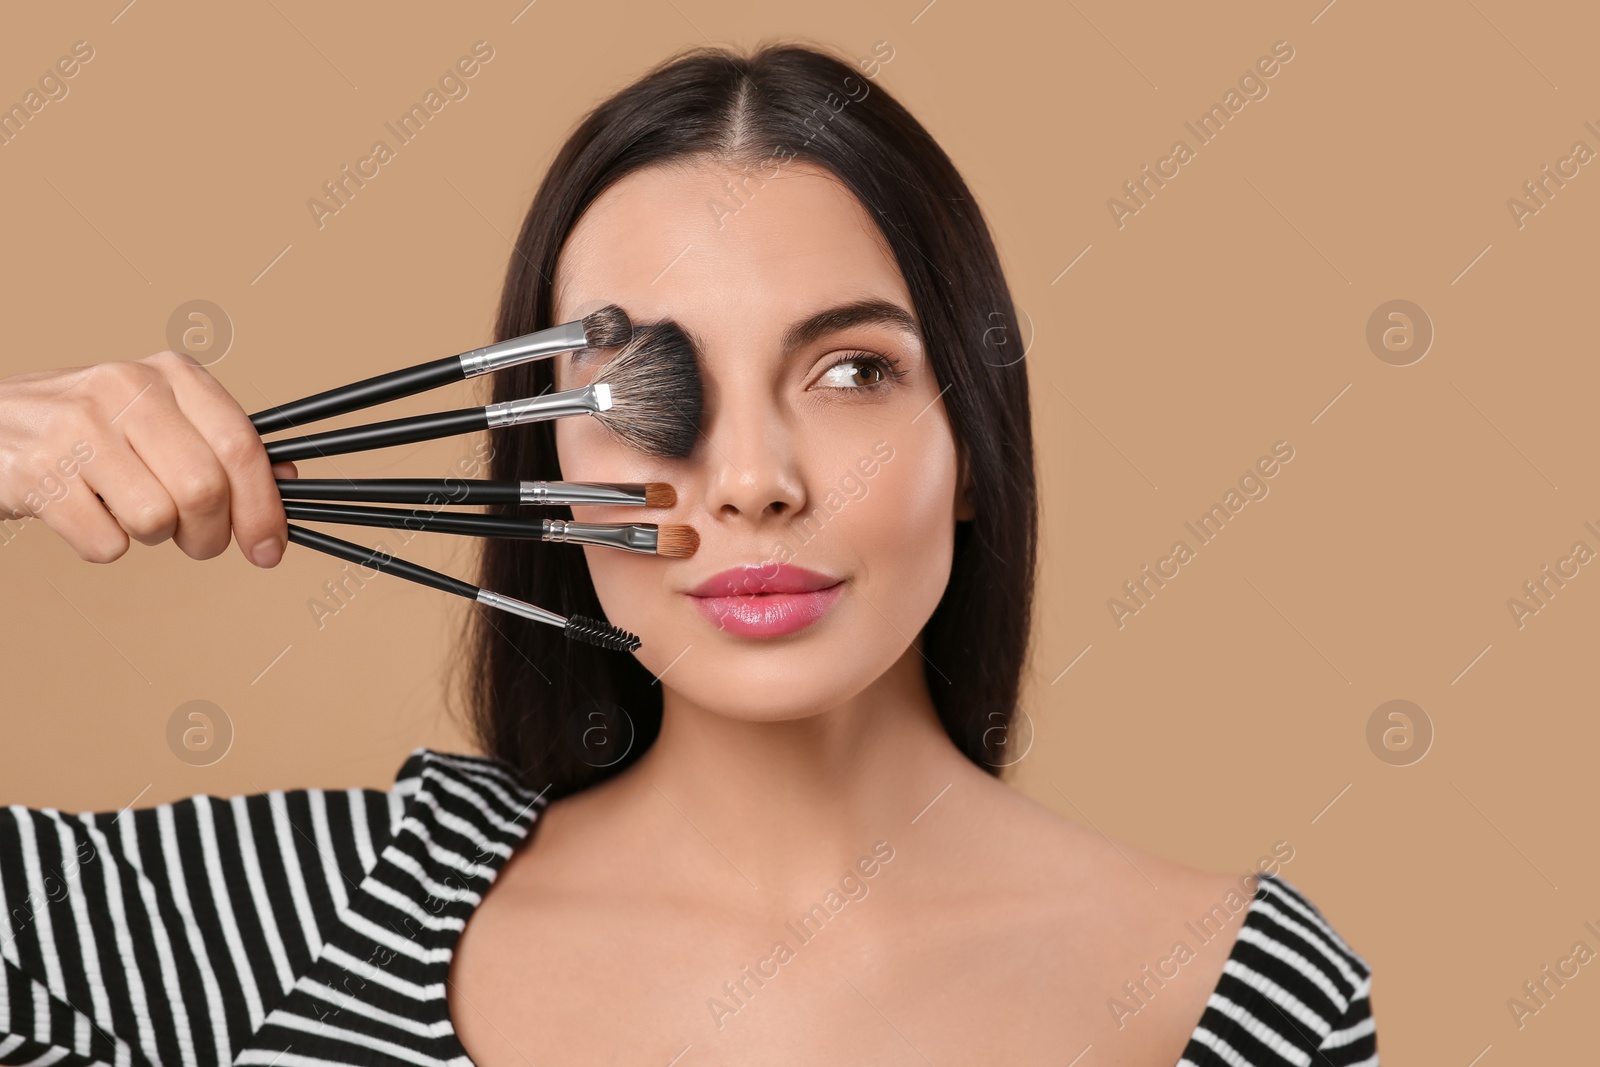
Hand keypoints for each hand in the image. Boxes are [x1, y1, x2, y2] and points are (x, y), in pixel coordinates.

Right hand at [0, 350, 298, 566]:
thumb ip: (222, 445)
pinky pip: (105, 544)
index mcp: (170, 373)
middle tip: (196, 542)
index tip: (269, 549)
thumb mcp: (160, 416)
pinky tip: (87, 513)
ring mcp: (75, 426)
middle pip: (205, 490)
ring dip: (153, 537)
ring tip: (128, 510)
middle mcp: (124, 387)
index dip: (264, 509)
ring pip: (156, 519)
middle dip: (210, 535)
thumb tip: (289, 482)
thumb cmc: (91, 426)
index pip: (242, 447)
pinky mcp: (35, 471)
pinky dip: (104, 545)